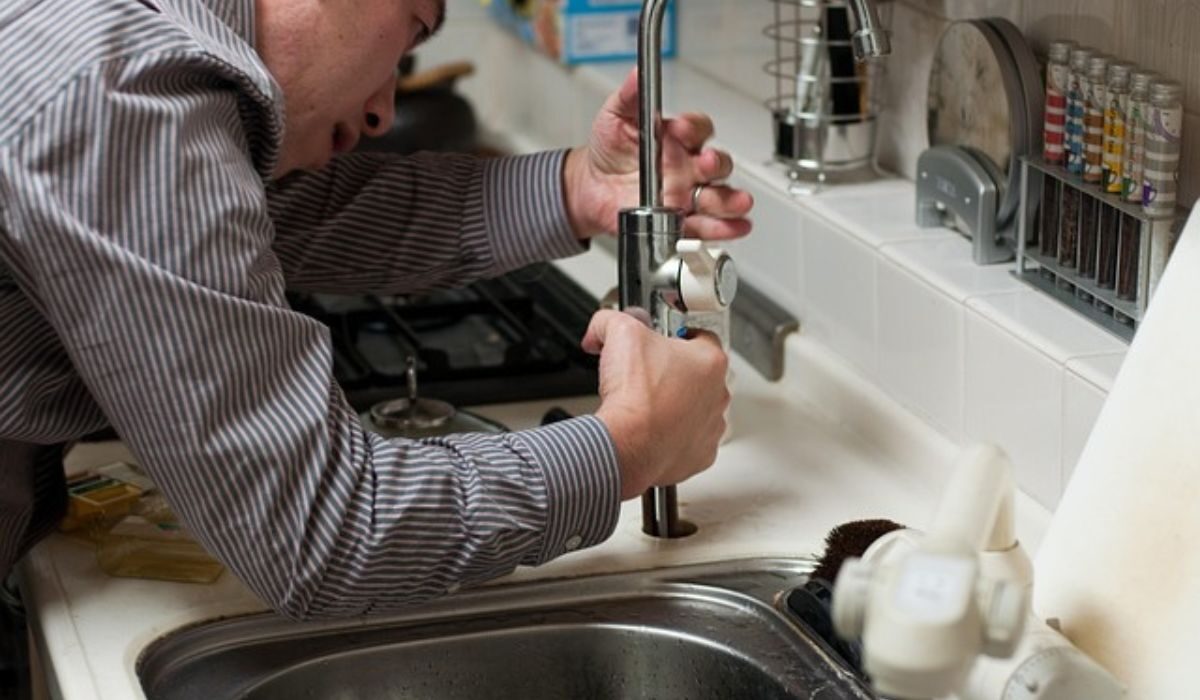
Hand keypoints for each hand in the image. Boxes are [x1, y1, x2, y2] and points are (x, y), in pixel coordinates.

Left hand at [563, 69, 753, 240]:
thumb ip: (629, 96)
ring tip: (737, 202)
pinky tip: (735, 226)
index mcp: (677, 139)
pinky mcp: (681, 220)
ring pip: (719, 196)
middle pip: (717, 165)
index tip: (679, 129)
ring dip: (731, 200)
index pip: (698, 129)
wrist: (591, 188)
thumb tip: (637, 74)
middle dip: (716, 165)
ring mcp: (688, 194)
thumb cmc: (610, 150)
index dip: (693, 128)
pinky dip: (724, 228)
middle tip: (704, 165)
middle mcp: (689, 167)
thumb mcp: (615, 117)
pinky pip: (708, 226)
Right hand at [582, 310, 729, 499]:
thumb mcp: (619, 333)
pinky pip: (689, 440)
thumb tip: (602, 326)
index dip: (675, 335)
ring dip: (676, 406)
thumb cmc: (634, 397)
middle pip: (698, 374)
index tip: (658, 341)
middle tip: (646, 374)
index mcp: (710, 361)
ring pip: (696, 409)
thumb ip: (611, 320)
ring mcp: (711, 427)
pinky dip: (672, 436)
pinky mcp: (700, 455)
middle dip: (673, 372)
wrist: (627, 445)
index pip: (700, 336)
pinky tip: (651, 430)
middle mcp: (718, 394)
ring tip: (647, 405)